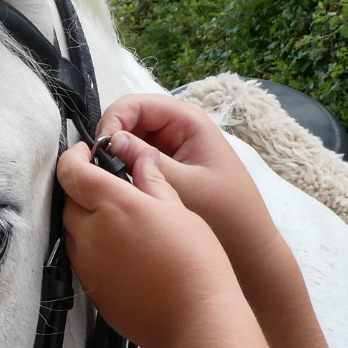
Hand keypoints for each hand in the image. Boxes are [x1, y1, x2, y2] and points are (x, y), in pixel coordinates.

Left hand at [58, 140, 243, 347]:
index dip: (74, 156)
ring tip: (120, 223)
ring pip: (72, 231)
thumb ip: (152, 182)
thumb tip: (140, 159)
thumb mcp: (180, 211)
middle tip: (111, 188)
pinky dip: (92, 247)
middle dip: (84, 189)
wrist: (195, 321)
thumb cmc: (196, 266)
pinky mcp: (91, 289)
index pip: (71, 171)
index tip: (86, 153)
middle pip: (69, 201)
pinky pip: (81, 259)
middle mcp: (92, 234)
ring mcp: (88, 265)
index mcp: (114, 205)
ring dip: (86, 220)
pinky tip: (122, 252)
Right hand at [97, 95, 281, 273]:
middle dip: (112, 140)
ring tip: (110, 180)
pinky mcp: (169, 165)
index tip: (100, 150)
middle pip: (130, 119)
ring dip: (117, 156)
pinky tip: (122, 187)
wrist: (248, 242)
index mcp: (188, 120)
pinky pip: (138, 158)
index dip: (113, 121)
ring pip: (131, 140)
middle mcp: (179, 127)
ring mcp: (173, 146)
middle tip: (100, 168)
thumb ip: (144, 161)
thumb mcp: (183, 185)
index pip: (136, 104)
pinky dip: (126, 168)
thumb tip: (109, 142)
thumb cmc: (226, 212)